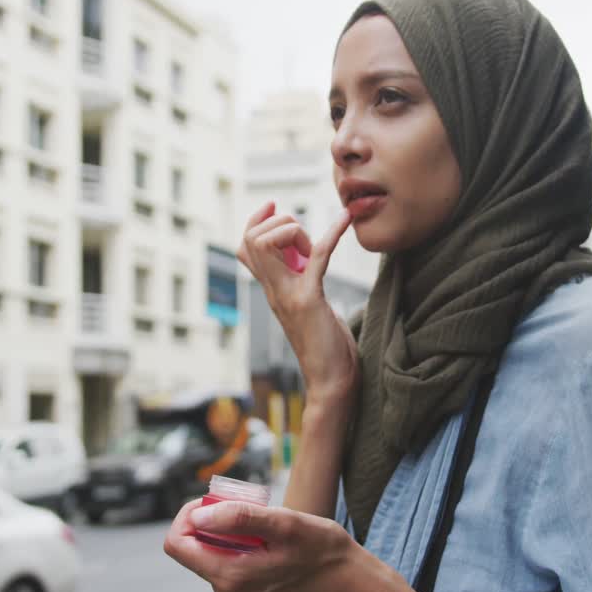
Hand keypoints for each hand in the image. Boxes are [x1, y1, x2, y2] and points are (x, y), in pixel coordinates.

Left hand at [163, 498, 368, 591]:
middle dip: (215, 525)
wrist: (356, 591)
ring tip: (269, 534)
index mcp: (232, 579)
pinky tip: (273, 550)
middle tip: (252, 513)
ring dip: (232, 539)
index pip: (177, 544)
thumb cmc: (327, 554)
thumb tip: (198, 518)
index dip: (189, 515)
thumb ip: (240, 519)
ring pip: (214, 560)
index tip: (217, 502)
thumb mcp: (287, 525)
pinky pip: (230, 572)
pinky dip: (243, 554)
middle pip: (196, 550)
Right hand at [236, 202, 358, 407]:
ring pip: (267, 243)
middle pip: (250, 239)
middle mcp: (273, 290)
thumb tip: (306, 256)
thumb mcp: (307, 305)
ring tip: (314, 248)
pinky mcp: (310, 299)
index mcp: (271, 289)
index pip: (245, 246)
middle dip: (278, 224)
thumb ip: (301, 281)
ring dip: (294, 231)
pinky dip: (332, 232)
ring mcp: (288, 294)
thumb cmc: (327, 347)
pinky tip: (346, 219)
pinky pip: (317, 256)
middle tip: (304, 241)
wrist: (331, 383)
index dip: (256, 221)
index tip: (275, 207)